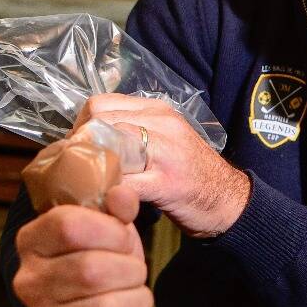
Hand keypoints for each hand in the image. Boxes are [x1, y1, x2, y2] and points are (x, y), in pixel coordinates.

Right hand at [11, 182, 152, 306]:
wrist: (89, 298)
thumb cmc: (99, 252)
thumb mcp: (107, 221)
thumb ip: (118, 204)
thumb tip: (123, 198)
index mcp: (31, 241)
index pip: (69, 227)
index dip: (110, 230)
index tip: (122, 236)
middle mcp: (29, 283)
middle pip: (91, 271)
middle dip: (130, 268)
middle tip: (134, 270)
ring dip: (137, 300)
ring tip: (135, 294)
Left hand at [77, 94, 249, 237]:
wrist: (230, 201)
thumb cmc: (191, 175)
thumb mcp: (164, 142)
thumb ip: (132, 134)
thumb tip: (88, 140)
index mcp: (157, 110)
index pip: (100, 104)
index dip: (81, 127)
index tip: (78, 150)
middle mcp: (161, 123)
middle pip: (98, 119)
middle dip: (79, 145)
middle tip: (77, 170)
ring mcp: (166, 151)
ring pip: (109, 145)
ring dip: (89, 167)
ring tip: (87, 185)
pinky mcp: (167, 182)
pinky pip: (124, 182)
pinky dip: (107, 193)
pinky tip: (104, 202)